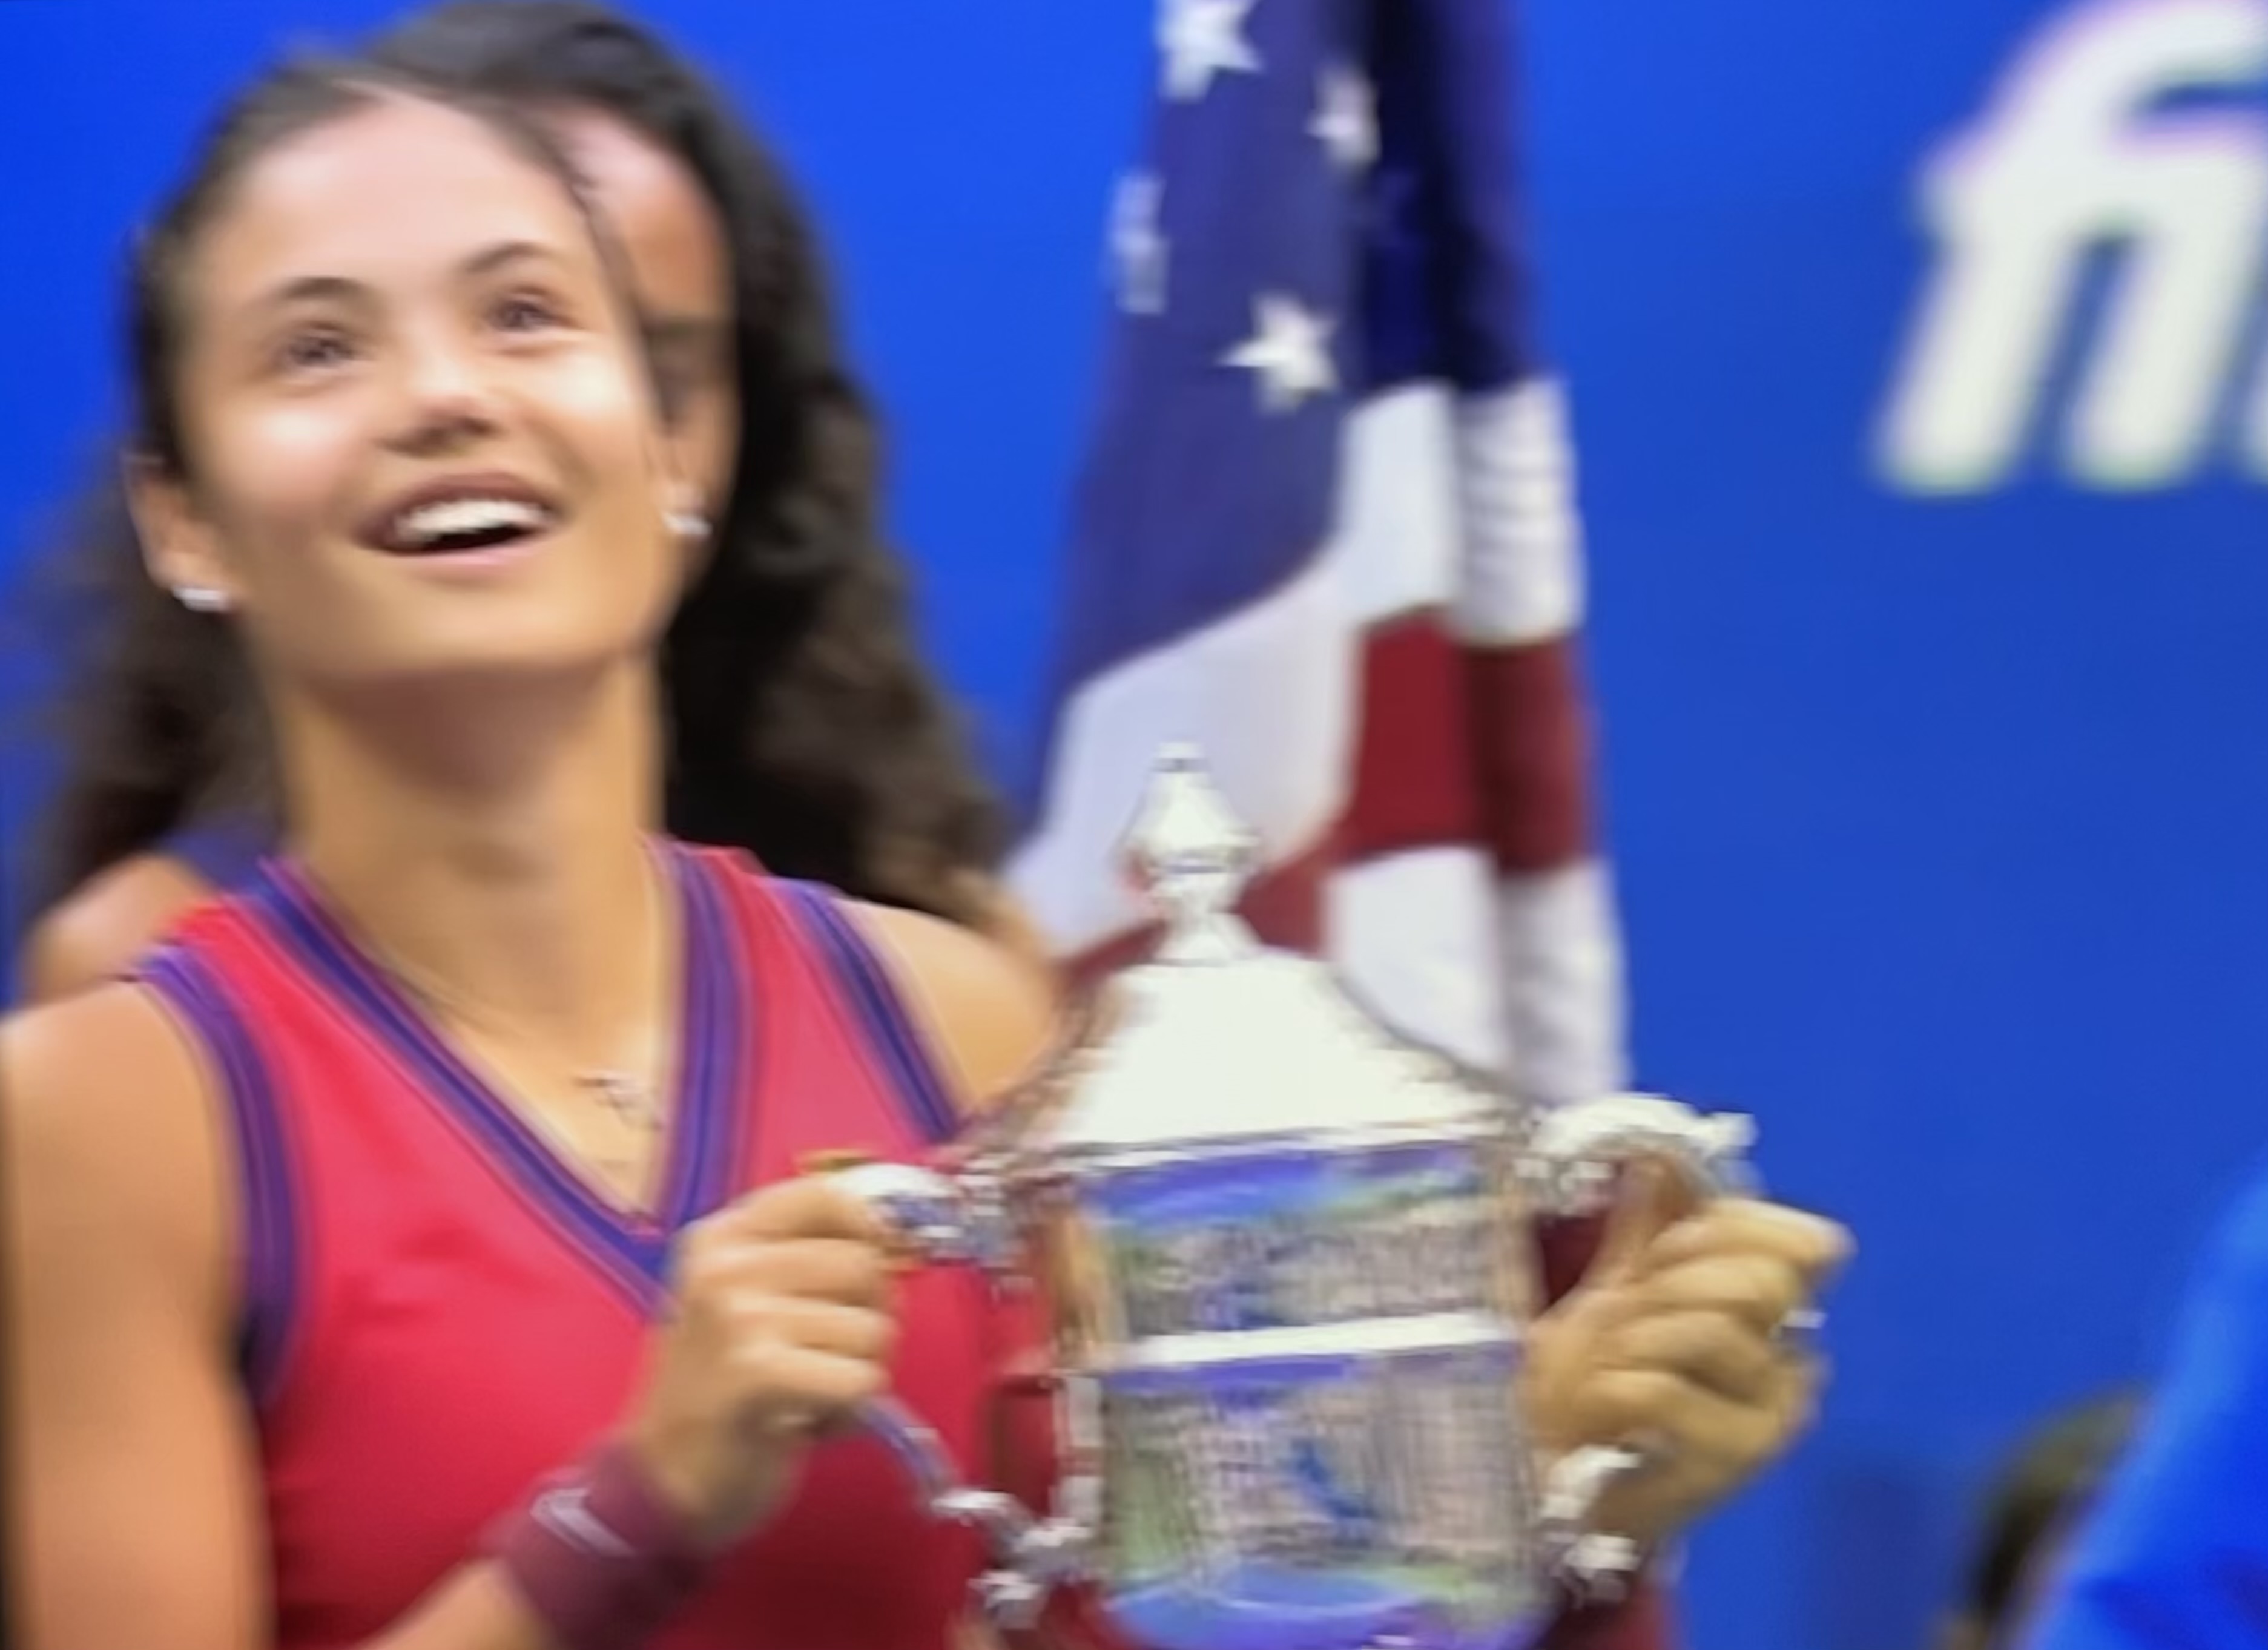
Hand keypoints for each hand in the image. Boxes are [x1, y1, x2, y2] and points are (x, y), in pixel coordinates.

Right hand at [624, 1176, 901, 1545]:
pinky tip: (804, 1426)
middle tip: (827, 1360)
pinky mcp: (756, 1373)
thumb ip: (807, 1260)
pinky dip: (850, 1415)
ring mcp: (737, 1316)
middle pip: (866, 1265)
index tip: (876, 1270)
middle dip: (871, 1320)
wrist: (660, 1481)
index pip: (826, 1194)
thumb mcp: (744, 1302)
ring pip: (873, 1329)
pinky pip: (861, 1379)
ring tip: (804, 1395)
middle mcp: (726, 1266)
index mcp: (722, 1237)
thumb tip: (900, 1240)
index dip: (873, 1230)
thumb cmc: (719, 1391)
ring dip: (857, 1375)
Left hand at [1520, 1159, 1851, 1550]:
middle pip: (1763, 1281)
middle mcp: (1794, 1363)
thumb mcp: (1619, 1287)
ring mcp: (1773, 1417)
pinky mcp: (1737, 1463)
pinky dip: (1616, 1388)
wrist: (1556, 1477)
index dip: (1727, 1227)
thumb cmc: (1593, 1381)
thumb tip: (1663, 1146)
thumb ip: (1650, 1223)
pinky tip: (1604, 1409)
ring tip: (1609, 1364)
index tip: (1664, 1248)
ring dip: (1636, 1337)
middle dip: (1670, 1281)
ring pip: (1713, 1331)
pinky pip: (1667, 1389)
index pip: (1811, 1244)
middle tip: (1625, 1310)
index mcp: (1776, 1313)